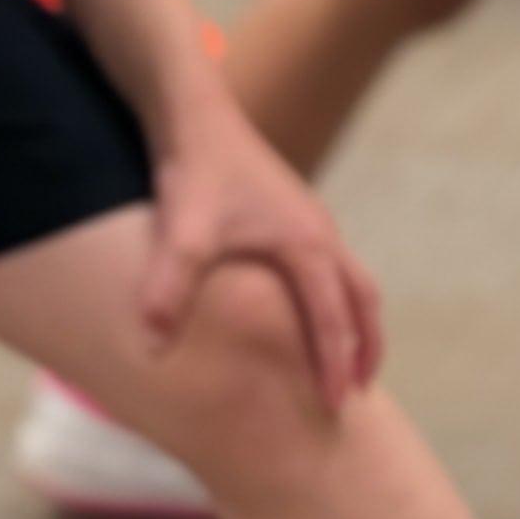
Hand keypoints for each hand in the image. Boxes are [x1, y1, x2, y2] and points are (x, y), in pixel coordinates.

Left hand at [137, 84, 383, 407]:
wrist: (193, 109)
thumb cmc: (194, 170)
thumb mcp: (182, 235)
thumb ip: (170, 293)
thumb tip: (153, 350)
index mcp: (307, 246)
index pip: (333, 321)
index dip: (335, 367)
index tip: (335, 409)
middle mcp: (320, 231)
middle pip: (362, 298)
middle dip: (366, 347)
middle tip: (358, 392)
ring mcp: (310, 216)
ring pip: (351, 277)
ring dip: (355, 319)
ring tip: (343, 357)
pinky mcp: (293, 207)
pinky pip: (333, 262)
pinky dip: (337, 295)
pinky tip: (307, 306)